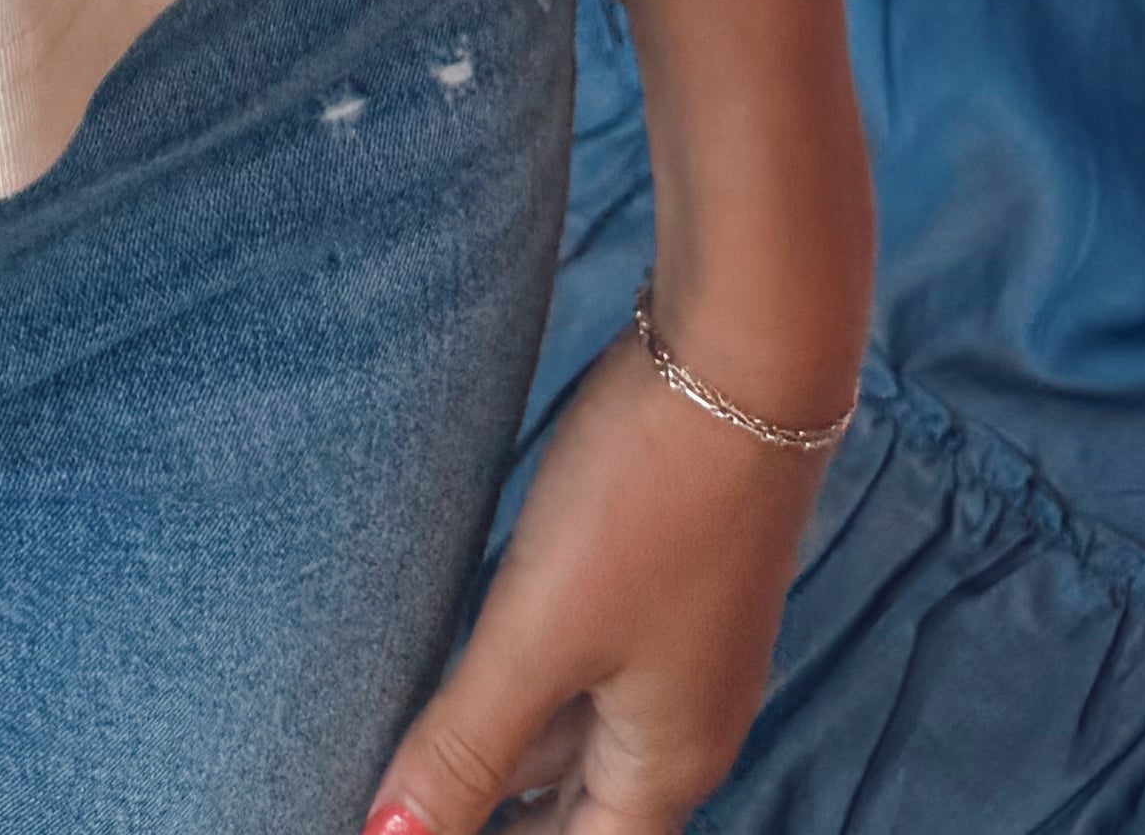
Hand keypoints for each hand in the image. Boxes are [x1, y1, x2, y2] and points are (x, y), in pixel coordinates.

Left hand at [358, 316, 838, 831]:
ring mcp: (674, 647)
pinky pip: (576, 662)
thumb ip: (465, 745)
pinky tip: (461, 658)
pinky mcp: (656, 575)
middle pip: (574, 812)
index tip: (410, 831)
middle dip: (487, 814)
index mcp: (661, 766)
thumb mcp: (541, 633)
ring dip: (497, 750)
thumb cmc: (649, 500)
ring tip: (407, 747)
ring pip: (569, 733)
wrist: (746, 357)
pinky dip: (516, 679)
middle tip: (398, 800)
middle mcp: (679, 725)